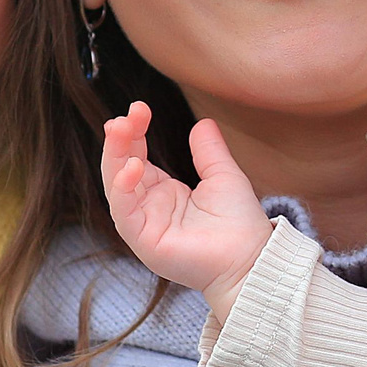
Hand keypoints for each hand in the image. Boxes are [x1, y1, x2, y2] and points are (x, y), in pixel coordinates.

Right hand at [100, 102, 271, 309]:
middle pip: (121, 168)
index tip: (139, 108)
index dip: (134, 132)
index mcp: (164, 193)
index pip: (137, 156)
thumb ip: (208, 151)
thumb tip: (203, 123)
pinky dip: (122, 189)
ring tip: (120, 129)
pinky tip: (131, 166)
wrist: (251, 258)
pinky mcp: (143, 242)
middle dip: (119, 140)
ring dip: (115, 157)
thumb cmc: (239, 224)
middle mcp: (148, 208)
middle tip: (125, 116)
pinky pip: (124, 213)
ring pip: (116, 187)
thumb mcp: (222, 176)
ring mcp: (143, 225)